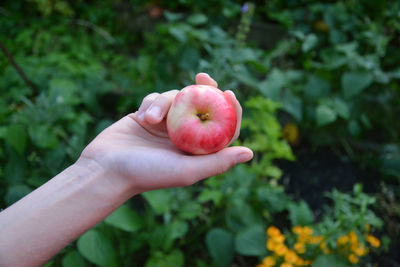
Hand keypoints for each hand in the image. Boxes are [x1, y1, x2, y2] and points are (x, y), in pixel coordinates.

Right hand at [79, 73, 252, 194]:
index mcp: (197, 151)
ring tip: (149, 119)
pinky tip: (141, 117)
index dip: (230, 110)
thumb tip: (250, 153)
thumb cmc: (147, 173)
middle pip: (202, 107)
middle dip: (204, 89)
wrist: (106, 169)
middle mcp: (184, 138)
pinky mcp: (148, 116)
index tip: (228, 93)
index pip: (222, 128)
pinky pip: (156, 99)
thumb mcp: (187, 171)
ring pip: (176, 100)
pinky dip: (150, 103)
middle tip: (203, 76)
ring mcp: (166, 126)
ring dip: (164, 103)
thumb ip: (218, 162)